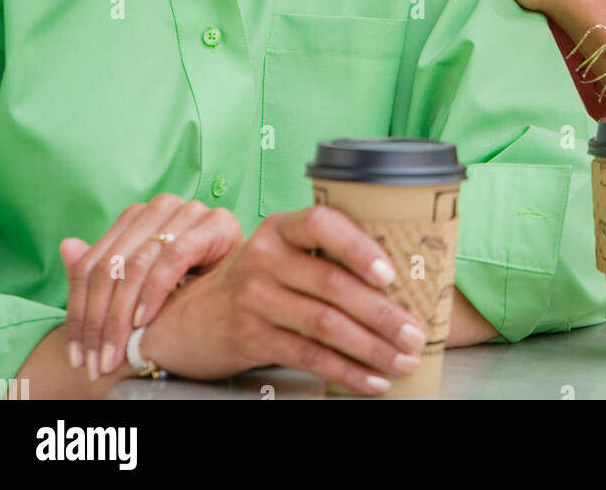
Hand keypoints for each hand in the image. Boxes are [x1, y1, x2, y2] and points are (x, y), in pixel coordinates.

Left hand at [60, 193, 242, 381]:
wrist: (243, 286)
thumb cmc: (191, 285)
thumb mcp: (141, 284)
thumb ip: (105, 269)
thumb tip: (66, 247)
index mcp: (138, 216)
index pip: (93, 263)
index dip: (79, 311)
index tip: (77, 353)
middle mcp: (160, 207)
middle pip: (111, 266)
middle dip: (99, 321)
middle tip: (97, 360)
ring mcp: (189, 211)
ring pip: (137, 264)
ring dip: (122, 316)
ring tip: (117, 350)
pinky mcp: (215, 222)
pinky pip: (173, 258)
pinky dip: (154, 291)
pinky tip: (144, 319)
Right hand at [141, 205, 427, 394]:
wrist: (191, 318)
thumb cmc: (257, 281)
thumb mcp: (280, 253)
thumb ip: (322, 255)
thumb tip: (397, 278)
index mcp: (280, 228)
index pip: (321, 224)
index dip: (358, 247)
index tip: (391, 274)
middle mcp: (264, 258)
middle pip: (331, 284)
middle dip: (381, 313)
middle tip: (415, 332)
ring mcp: (255, 299)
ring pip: (324, 324)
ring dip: (372, 346)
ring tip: (403, 360)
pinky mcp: (252, 338)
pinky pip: (309, 356)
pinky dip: (347, 371)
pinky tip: (373, 380)